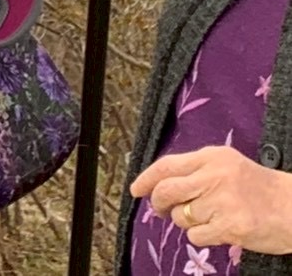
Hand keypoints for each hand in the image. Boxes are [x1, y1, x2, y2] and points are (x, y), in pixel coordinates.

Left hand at [130, 145, 291, 254]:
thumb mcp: (227, 166)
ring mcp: (222, 202)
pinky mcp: (230, 226)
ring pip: (181, 216)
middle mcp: (214, 176)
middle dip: (158, 203)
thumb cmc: (259, 188)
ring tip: (207, 218)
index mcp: (211, 157)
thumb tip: (158, 186)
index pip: (166, 166)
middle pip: (166, 191)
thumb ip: (195, 171)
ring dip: (186, 222)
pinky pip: (196, 235)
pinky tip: (217, 230)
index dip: (145, 178)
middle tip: (160, 210)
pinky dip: (200, 236)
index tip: (135, 189)